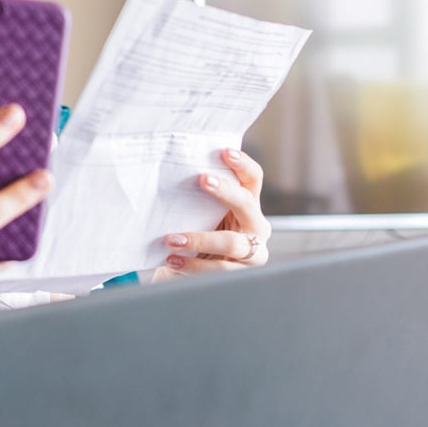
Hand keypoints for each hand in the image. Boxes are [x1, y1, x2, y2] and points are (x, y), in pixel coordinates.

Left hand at [155, 148, 270, 279]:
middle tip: (201, 179)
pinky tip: (173, 260)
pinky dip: (193, 265)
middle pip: (246, 204)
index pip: (253, 178)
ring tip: (171, 240)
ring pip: (232, 243)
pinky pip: (219, 269)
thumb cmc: (199, 234)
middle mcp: (256, 226)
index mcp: (248, 204)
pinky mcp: (241, 274)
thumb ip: (198, 198)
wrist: (195, 272)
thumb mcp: (201, 214)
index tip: (225, 152)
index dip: (243, 164)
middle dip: (225, 191)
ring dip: (200, 239)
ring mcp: (253, 252)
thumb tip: (171, 174)